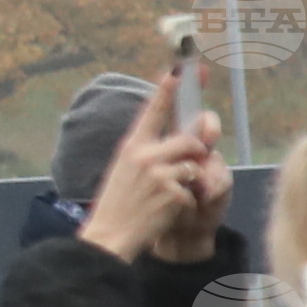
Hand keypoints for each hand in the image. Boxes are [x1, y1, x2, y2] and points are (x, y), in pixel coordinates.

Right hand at [76, 70, 225, 263]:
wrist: (109, 236)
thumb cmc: (117, 204)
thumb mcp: (124, 170)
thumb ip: (148, 153)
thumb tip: (181, 144)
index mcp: (130, 147)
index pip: (152, 111)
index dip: (166, 89)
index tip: (178, 70)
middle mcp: (144, 155)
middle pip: (190, 140)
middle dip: (196, 152)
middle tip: (189, 166)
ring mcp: (159, 174)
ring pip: (194, 166)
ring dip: (190, 181)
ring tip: (167, 196)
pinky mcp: (173, 194)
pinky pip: (193, 191)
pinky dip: (186, 203)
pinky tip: (166, 212)